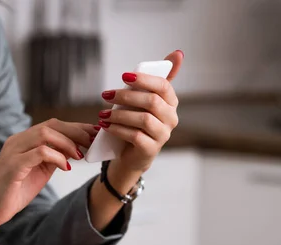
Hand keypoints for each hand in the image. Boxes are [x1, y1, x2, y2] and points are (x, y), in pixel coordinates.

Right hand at [0, 119, 95, 228]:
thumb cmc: (12, 193)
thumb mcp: (38, 172)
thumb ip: (52, 159)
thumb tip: (73, 150)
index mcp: (23, 141)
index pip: (53, 125)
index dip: (76, 127)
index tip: (94, 134)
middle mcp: (17, 141)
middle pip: (51, 125)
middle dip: (76, 131)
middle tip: (93, 142)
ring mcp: (13, 151)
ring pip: (45, 133)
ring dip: (67, 143)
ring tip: (79, 155)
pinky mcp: (13, 165)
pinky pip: (40, 152)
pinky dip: (57, 157)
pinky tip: (66, 167)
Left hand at [98, 50, 183, 183]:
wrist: (131, 155)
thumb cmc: (136, 123)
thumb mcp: (143, 100)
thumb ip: (155, 79)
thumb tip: (178, 53)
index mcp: (171, 103)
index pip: (163, 86)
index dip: (144, 79)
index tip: (123, 76)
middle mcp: (171, 119)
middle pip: (152, 101)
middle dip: (126, 96)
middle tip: (106, 94)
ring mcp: (163, 135)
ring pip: (143, 119)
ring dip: (119, 114)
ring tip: (102, 113)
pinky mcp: (151, 149)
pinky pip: (135, 136)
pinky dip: (118, 129)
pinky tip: (105, 126)